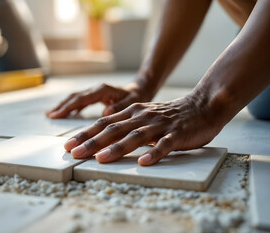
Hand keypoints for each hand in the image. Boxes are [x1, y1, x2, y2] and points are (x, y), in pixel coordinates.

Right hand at [46, 82, 153, 118]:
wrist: (141, 90)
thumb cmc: (137, 97)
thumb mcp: (132, 102)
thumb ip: (119, 107)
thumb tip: (106, 113)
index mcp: (102, 90)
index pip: (80, 99)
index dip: (68, 107)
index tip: (57, 115)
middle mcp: (96, 89)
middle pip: (74, 97)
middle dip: (61, 106)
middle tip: (49, 116)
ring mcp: (94, 92)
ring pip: (74, 98)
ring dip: (63, 106)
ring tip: (51, 114)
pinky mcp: (94, 96)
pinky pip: (79, 101)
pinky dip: (70, 107)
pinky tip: (63, 114)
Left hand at [63, 95, 224, 165]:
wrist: (202, 106)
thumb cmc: (169, 116)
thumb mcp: (143, 117)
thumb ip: (124, 125)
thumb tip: (100, 139)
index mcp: (132, 113)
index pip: (103, 124)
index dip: (84, 134)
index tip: (67, 146)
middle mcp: (141, 117)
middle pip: (113, 129)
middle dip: (91, 142)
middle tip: (74, 153)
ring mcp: (158, 126)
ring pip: (134, 137)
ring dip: (116, 148)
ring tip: (100, 159)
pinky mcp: (176, 135)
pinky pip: (164, 145)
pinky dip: (153, 153)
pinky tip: (144, 163)